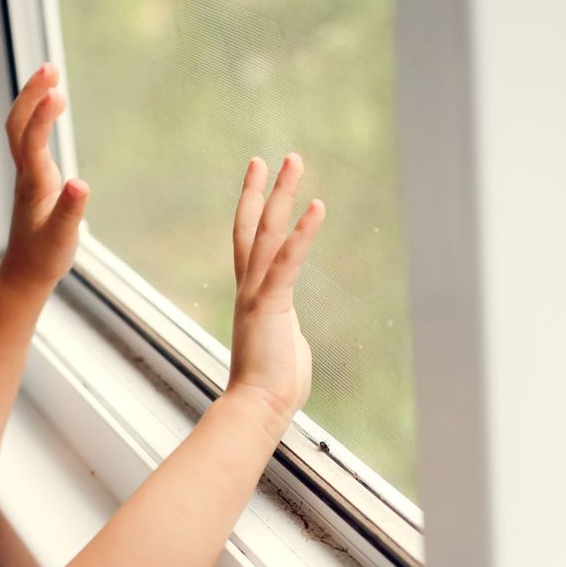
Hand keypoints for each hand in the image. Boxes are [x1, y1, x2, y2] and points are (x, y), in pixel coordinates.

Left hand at [0, 63, 87, 293]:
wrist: (24, 272)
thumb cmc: (44, 257)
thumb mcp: (63, 237)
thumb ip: (71, 210)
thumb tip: (81, 183)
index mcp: (33, 184)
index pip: (32, 142)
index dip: (42, 117)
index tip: (56, 92)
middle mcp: (26, 173)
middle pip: (18, 124)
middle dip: (31, 94)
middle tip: (50, 68)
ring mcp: (27, 173)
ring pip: (21, 127)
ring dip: (32, 99)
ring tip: (52, 76)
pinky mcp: (33, 177)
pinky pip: (29, 136)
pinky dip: (37, 115)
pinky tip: (51, 105)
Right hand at [227, 154, 324, 431]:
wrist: (258, 408)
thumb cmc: (273, 385)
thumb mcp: (281, 342)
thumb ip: (282, 326)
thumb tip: (287, 332)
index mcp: (254, 294)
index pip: (249, 242)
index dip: (251, 207)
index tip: (257, 178)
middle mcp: (250, 287)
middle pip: (252, 227)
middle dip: (262, 190)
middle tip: (271, 158)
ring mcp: (258, 294)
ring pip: (267, 233)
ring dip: (280, 194)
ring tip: (292, 162)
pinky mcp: (271, 305)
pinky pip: (288, 262)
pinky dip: (302, 234)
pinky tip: (316, 207)